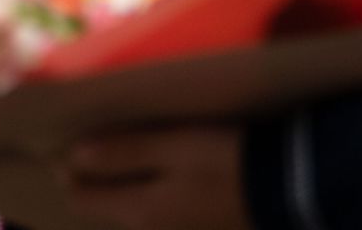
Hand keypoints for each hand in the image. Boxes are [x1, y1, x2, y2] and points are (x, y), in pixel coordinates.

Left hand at [59, 127, 250, 229]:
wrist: (293, 191)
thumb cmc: (228, 161)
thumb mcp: (174, 147)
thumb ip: (122, 152)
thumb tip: (72, 158)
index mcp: (139, 212)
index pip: (81, 197)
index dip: (69, 168)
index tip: (69, 140)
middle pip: (106, 205)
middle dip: (97, 176)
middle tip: (97, 140)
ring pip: (133, 208)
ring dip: (125, 183)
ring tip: (133, 149)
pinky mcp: (199, 229)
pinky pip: (160, 213)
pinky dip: (152, 192)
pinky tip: (166, 171)